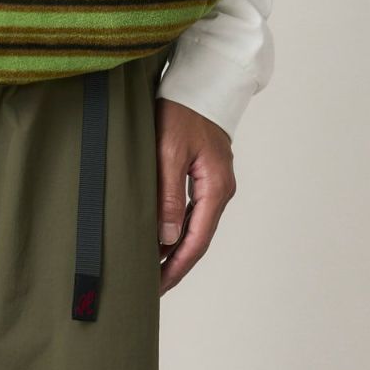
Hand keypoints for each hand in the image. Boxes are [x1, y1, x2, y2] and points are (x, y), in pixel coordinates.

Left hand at [155, 98, 235, 293]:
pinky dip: (175, 231)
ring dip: (174, 251)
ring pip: (194, 229)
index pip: (196, 242)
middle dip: (174, 267)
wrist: (199, 80)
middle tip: (150, 290)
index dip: (176, 269)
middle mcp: (220, 190)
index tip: (157, 288)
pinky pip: (191, 214)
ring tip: (150, 272)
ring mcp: (214, 184)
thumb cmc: (182, 110)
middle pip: (198, 241)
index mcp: (215, 188)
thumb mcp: (169, 152)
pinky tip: (158, 241)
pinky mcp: (205, 177)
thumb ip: (168, 196)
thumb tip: (167, 239)